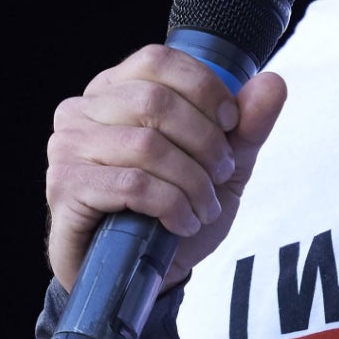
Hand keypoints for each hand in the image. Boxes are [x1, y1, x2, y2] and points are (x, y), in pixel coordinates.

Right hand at [44, 45, 288, 291]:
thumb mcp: (220, 169)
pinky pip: (131, 184)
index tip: (231, 125)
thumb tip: (272, 83)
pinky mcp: (66, 187)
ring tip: (203, 207)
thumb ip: (247, 127)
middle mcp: (83, 110)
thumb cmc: (170, 214)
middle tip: (219, 176)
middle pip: (155, 101)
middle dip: (204, 142)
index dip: (205, 88)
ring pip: (146, 145)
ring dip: (191, 182)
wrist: (135, 278)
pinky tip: (181, 223)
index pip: (159, 61)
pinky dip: (170, 205)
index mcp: (115, 90)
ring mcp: (68, 147)